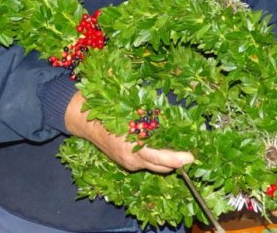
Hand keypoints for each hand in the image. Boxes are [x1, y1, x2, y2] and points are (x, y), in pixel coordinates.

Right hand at [64, 91, 193, 172]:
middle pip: (163, 167)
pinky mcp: (125, 163)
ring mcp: (128, 163)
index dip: (179, 159)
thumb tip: (173, 117)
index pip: (162, 159)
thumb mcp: (131, 109)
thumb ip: (151, 117)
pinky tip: (159, 146)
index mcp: (133, 146)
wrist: (84, 119)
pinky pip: (146, 163)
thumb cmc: (108, 109)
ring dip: (166, 160)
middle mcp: (131, 159)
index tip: (192, 157)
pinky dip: (155, 157)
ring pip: (155, 166)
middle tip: (189, 151)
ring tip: (177, 148)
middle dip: (177, 161)